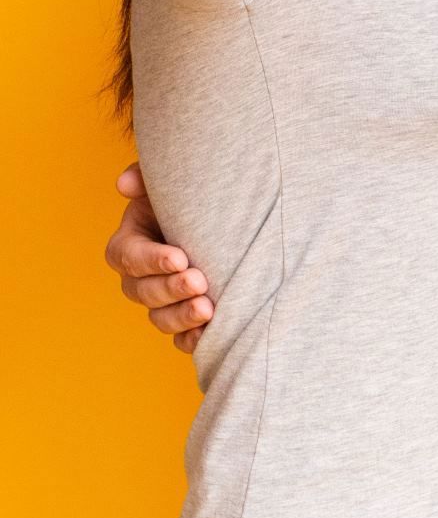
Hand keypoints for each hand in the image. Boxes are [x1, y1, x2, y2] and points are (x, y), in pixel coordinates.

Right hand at [106, 164, 211, 353]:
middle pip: (143, 291)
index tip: (180, 257)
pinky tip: (211, 333)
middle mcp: (141, 278)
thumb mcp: (174, 183)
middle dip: (170, 288)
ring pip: (160, 318)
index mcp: (131, 243)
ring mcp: (162, 302)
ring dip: (181, 316)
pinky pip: (180, 339)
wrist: (230, 221)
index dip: (151, 260)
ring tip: (209, 309)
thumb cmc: (196, 198)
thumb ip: (149, 177)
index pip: (128, 256)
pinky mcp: (185, 320)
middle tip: (200, 281)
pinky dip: (192, 339)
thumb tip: (126, 184)